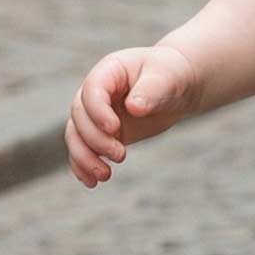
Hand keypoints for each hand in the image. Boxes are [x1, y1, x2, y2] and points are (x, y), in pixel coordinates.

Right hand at [64, 44, 201, 188]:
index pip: (91, 91)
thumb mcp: (167, 78)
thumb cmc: (173, 75)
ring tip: (104, 176)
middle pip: (79, 116)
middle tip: (120, 155)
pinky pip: (83, 150)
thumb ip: (151, 90)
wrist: (179, 88)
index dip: (97, 111)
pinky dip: (83, 166)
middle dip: (94, 139)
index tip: (115, 129)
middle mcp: (95, 93)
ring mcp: (96, 114)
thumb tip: (134, 107)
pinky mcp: (102, 134)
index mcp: (109, 72)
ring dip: (84, 158)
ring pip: (76, 136)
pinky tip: (92, 182)